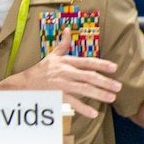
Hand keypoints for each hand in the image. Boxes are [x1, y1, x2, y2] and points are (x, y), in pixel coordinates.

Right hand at [0, 28, 121, 117]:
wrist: (25, 83)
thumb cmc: (41, 70)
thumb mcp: (52, 55)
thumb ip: (63, 43)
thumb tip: (68, 29)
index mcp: (66, 62)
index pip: (87, 62)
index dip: (101, 64)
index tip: (114, 68)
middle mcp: (66, 72)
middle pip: (89, 76)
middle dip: (105, 82)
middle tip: (118, 87)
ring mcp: (62, 84)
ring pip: (84, 89)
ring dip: (99, 94)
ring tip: (112, 98)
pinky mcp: (57, 96)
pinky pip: (73, 102)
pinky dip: (83, 108)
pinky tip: (94, 113)